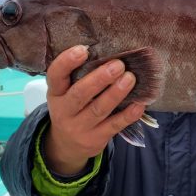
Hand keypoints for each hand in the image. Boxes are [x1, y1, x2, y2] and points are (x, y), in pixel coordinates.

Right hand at [44, 45, 144, 175]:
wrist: (66, 146)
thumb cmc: (72, 108)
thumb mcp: (65, 94)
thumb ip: (79, 77)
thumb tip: (109, 52)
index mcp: (56, 93)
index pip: (55, 76)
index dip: (66, 62)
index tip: (83, 49)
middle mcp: (64, 110)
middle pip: (80, 94)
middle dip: (100, 78)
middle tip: (118, 65)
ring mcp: (79, 127)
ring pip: (99, 109)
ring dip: (116, 93)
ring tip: (130, 78)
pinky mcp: (96, 139)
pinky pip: (114, 126)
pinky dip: (128, 115)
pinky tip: (139, 103)